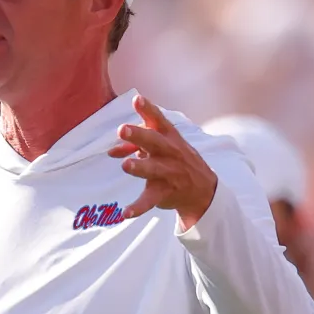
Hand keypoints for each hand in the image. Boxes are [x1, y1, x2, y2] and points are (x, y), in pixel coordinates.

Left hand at [107, 94, 218, 227]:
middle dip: (139, 135)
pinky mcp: (164, 192)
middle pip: (154, 142)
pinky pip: (149, 200)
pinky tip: (125, 214)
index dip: (148, 109)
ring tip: (126, 165)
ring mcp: (168, 172)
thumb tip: (110, 151)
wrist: (202, 189)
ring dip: (139, 167)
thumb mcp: (160, 146)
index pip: (158, 120)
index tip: (137, 99)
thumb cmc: (174, 159)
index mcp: (168, 137)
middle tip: (122, 129)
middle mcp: (169, 152)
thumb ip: (133, 145)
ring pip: (152, 169)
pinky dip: (137, 208)